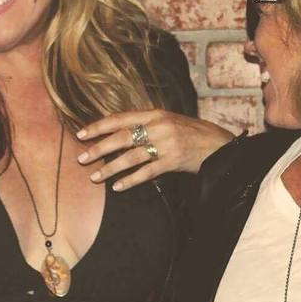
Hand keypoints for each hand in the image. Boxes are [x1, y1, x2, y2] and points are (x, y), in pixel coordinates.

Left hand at [76, 110, 234, 190]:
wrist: (219, 145)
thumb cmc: (191, 133)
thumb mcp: (168, 121)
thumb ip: (146, 124)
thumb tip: (118, 132)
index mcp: (155, 114)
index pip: (120, 118)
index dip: (99, 126)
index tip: (81, 134)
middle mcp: (159, 127)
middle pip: (122, 137)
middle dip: (98, 148)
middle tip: (81, 159)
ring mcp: (166, 144)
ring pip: (131, 157)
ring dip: (110, 168)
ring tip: (95, 177)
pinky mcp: (173, 161)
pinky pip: (147, 172)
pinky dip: (130, 180)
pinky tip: (117, 187)